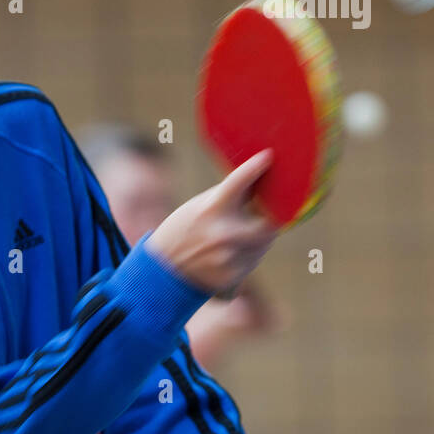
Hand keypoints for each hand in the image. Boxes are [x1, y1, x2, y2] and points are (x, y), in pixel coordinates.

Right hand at [146, 150, 278, 295]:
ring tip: (235, 236)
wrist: (162, 270)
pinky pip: (253, 261)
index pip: (239, 181)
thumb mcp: (200, 205)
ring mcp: (228, 257)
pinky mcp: (232, 277)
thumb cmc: (185, 229)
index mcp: (212, 208)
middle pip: (269, 222)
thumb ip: (229, 196)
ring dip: (258, 237)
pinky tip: (227, 254)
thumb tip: (260, 181)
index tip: (268, 156)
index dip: (256, 167)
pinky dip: (247, 254)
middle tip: (265, 213)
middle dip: (270, 217)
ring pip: (263, 243)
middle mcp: (223, 232)